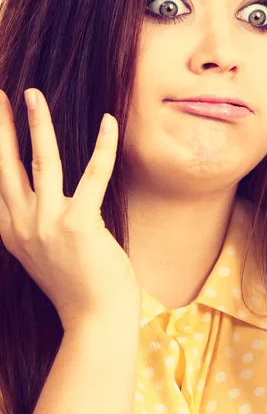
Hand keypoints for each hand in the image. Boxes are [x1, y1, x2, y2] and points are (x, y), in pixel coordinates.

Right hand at [0, 88, 141, 329]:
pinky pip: (92, 175)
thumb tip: (50, 195)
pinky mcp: (79, 225)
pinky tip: (108, 123)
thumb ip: (38, 223)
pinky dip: (102, 147)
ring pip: (41, 161)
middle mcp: (21, 224)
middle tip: (2, 94)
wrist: (95, 319)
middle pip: (5, 164)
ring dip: (38, 123)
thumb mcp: (45, 253)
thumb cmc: (77, 285)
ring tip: (35, 96)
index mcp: (11, 230)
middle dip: (1, 125)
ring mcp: (48, 224)